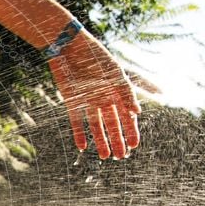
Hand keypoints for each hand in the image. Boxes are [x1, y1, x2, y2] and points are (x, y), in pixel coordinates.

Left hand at [49, 31, 140, 159]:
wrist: (68, 49)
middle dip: (118, 140)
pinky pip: (76, 122)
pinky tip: (83, 147)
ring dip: (101, 141)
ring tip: (106, 156)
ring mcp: (87, 102)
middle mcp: (103, 98)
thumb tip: (137, 113)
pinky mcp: (72, 102)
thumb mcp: (115, 74)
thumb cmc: (95, 57)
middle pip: (113, 124)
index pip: (127, 116)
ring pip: (96, 126)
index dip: (131, 131)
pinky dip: (79, 134)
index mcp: (117, 91)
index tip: (134, 146)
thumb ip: (126, 92)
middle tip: (121, 157)